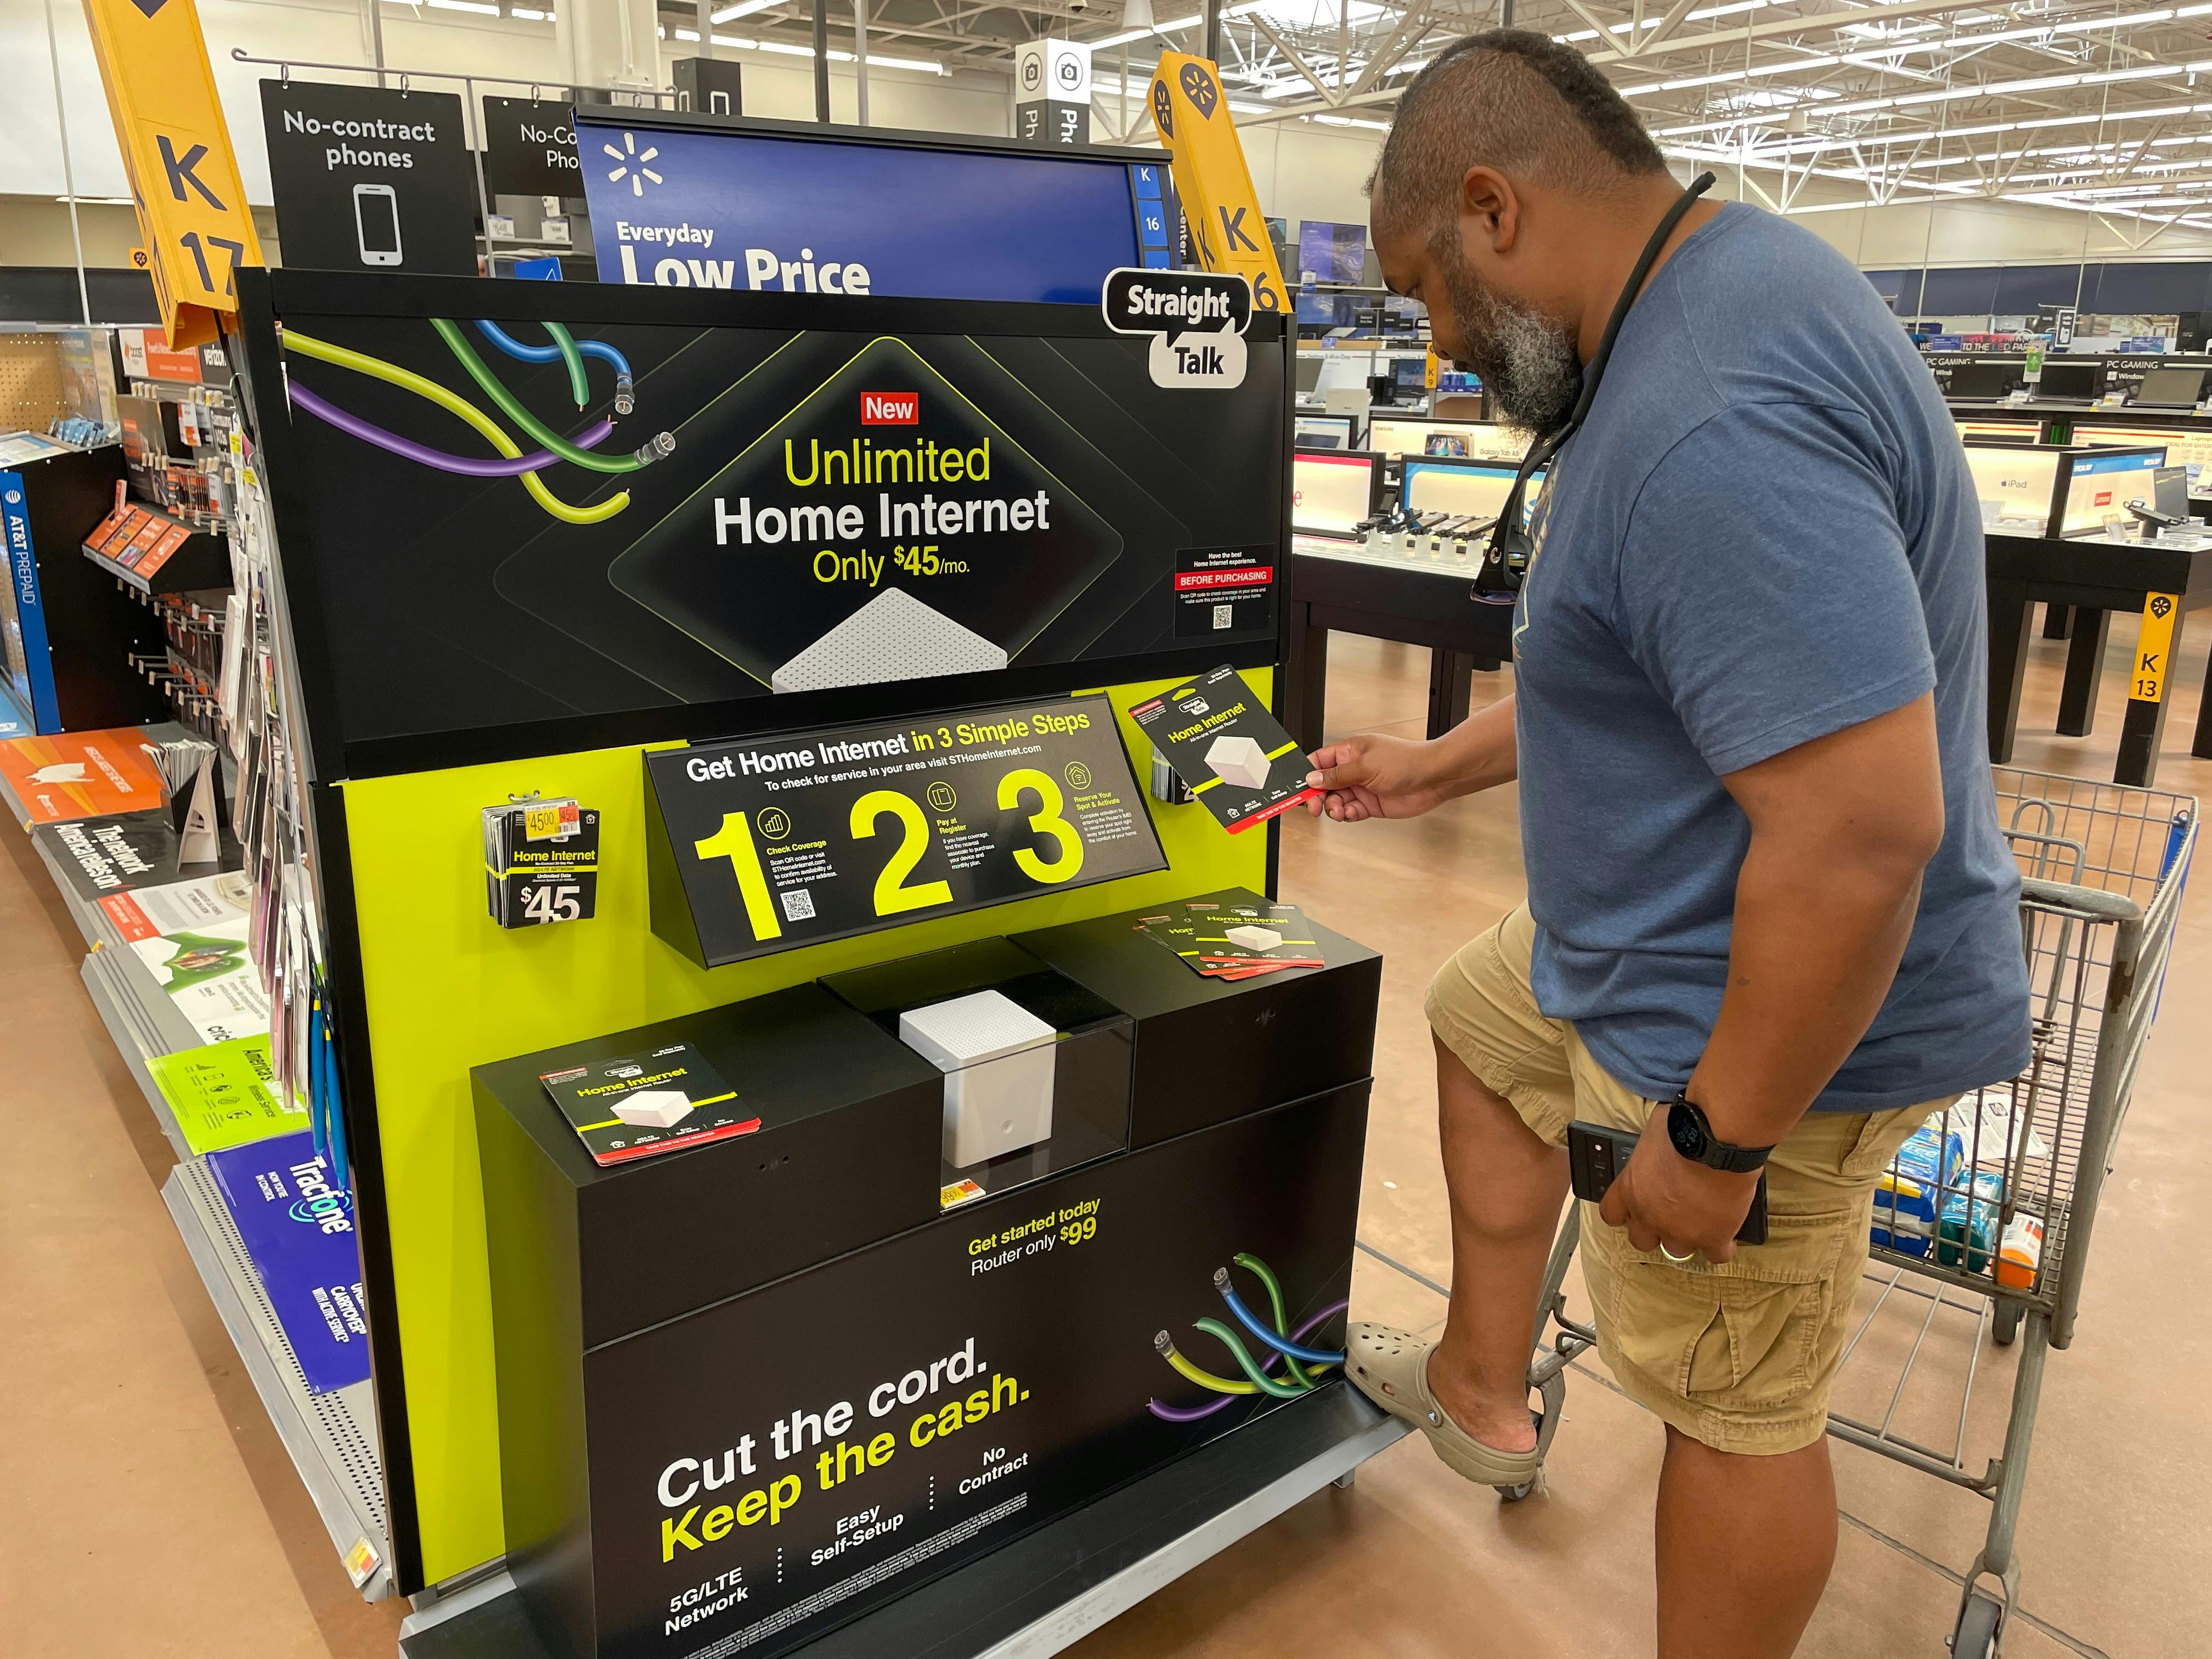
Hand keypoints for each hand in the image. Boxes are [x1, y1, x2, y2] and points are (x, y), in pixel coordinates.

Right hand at [1303, 733, 1451, 821]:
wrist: (1433, 778)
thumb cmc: (1406, 761)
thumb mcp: (1365, 766)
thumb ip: (1337, 775)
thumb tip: (1312, 778)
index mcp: (1349, 751)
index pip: (1318, 762)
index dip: (1307, 775)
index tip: (1299, 789)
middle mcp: (1353, 769)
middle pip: (1324, 785)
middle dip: (1318, 796)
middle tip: (1315, 806)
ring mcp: (1361, 787)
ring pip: (1335, 801)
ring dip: (1333, 808)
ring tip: (1339, 810)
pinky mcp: (1370, 804)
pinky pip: (1350, 812)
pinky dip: (1347, 815)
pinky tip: (1351, 814)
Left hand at [1598, 1103, 1761, 1264]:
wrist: (1718, 1140)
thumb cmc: (1684, 1126)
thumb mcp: (1653, 1133)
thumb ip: (1651, 1152)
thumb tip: (1658, 1146)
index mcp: (1631, 1189)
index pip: (1611, 1213)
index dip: (1623, 1213)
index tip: (1633, 1209)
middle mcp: (1651, 1216)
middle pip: (1642, 1240)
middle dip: (1654, 1230)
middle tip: (1670, 1215)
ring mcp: (1682, 1231)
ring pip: (1678, 1251)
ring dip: (1688, 1238)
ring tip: (1701, 1223)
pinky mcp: (1714, 1237)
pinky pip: (1717, 1255)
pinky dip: (1722, 1245)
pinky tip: (1727, 1234)